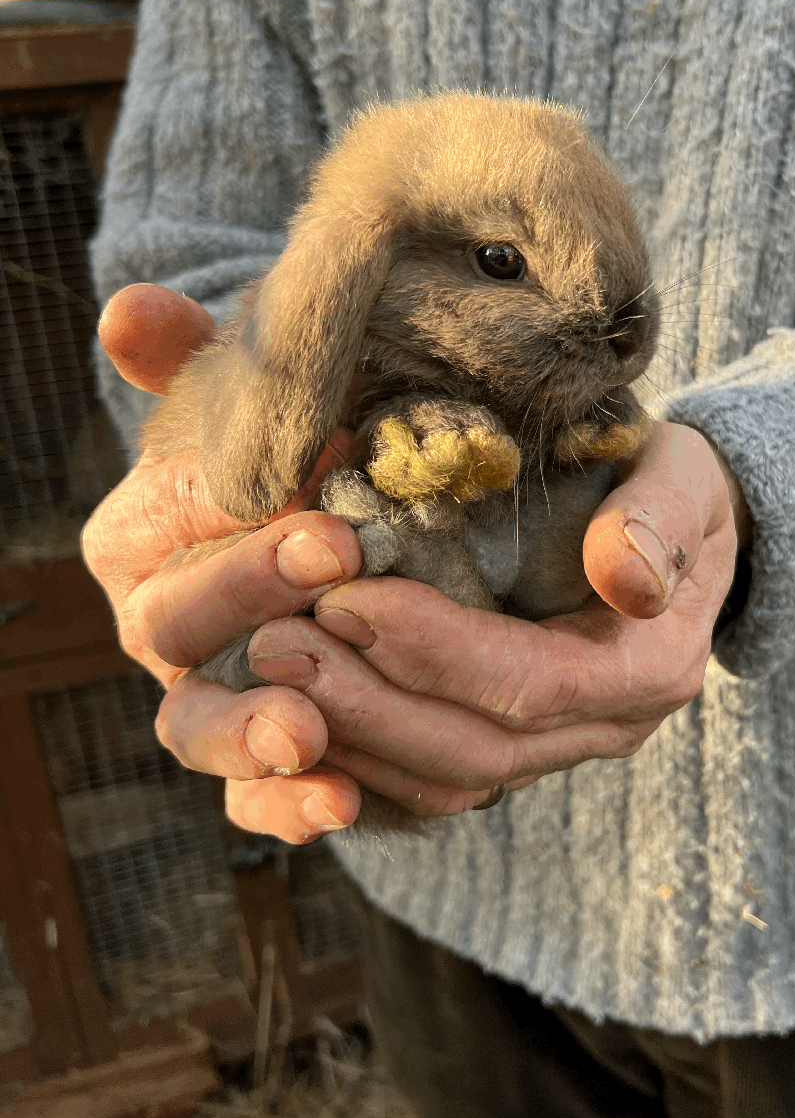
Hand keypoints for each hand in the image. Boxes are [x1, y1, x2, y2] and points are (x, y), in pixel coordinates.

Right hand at [82, 284, 361, 788]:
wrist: (334, 528)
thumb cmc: (288, 455)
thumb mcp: (249, 400)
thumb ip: (192, 359)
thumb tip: (132, 310)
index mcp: (136, 539)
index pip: (164, 524)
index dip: (230, 511)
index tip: (318, 487)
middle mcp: (155, 627)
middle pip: (179, 628)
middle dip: (253, 595)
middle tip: (338, 556)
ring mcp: (202, 700)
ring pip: (200, 730)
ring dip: (251, 734)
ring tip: (305, 732)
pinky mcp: (257, 762)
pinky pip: (256, 800)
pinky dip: (288, 807)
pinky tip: (340, 803)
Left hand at [216, 420, 743, 842]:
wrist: (688, 531)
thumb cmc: (677, 488)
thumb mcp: (684, 479)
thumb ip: (659, 522)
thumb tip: (625, 578)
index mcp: (648, 671)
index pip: (529, 684)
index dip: (434, 651)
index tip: (346, 599)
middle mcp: (605, 729)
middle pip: (475, 753)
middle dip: (368, 704)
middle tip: (274, 643)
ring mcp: (560, 747)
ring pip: (446, 781)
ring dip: (352, 737)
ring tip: (267, 674)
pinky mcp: (516, 744)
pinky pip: (432, 779)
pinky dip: (362, 756)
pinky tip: (294, 715)